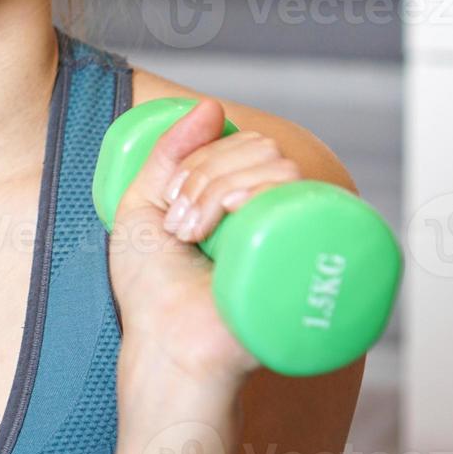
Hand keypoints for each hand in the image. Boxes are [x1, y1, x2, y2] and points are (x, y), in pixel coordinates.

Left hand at [107, 99, 304, 393]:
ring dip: (221, 188)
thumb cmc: (154, 291)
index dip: (200, 158)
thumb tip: (209, 105)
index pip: (243, 143)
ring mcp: (294, 236)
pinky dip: (260, 193)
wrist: (166, 348)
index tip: (172, 205)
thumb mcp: (143, 206)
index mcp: (244, 198)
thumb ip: (167, 154)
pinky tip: (233, 219)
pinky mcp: (309, 262)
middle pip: (262, 149)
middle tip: (181, 225)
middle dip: (208, 175)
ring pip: (279, 168)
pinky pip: (305, 203)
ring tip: (196, 236)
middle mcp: (274, 212)